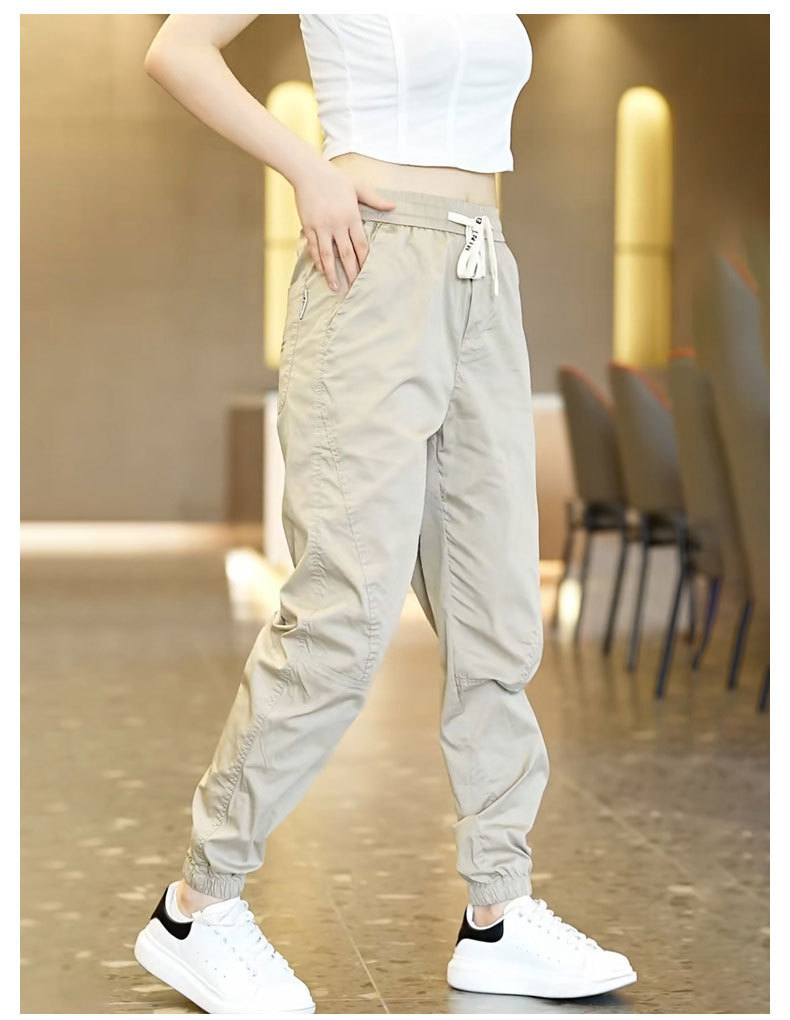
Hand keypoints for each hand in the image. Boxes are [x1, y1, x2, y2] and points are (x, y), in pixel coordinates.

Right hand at [293, 161, 395, 290]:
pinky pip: (314, 248)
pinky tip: (322, 271)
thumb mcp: (358, 187)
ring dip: (332, 273)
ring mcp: (321, 227)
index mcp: (351, 216)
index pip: (360, 244)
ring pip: (327, 256)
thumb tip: (393, 206)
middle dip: (351, 273)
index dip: (364, 261)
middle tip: (356, 289)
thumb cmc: (335, 179)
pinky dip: (318, 261)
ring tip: (335, 287)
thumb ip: (375, 200)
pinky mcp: (309, 227)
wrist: (308, 172)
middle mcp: (337, 224)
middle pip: (346, 254)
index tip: (367, 274)